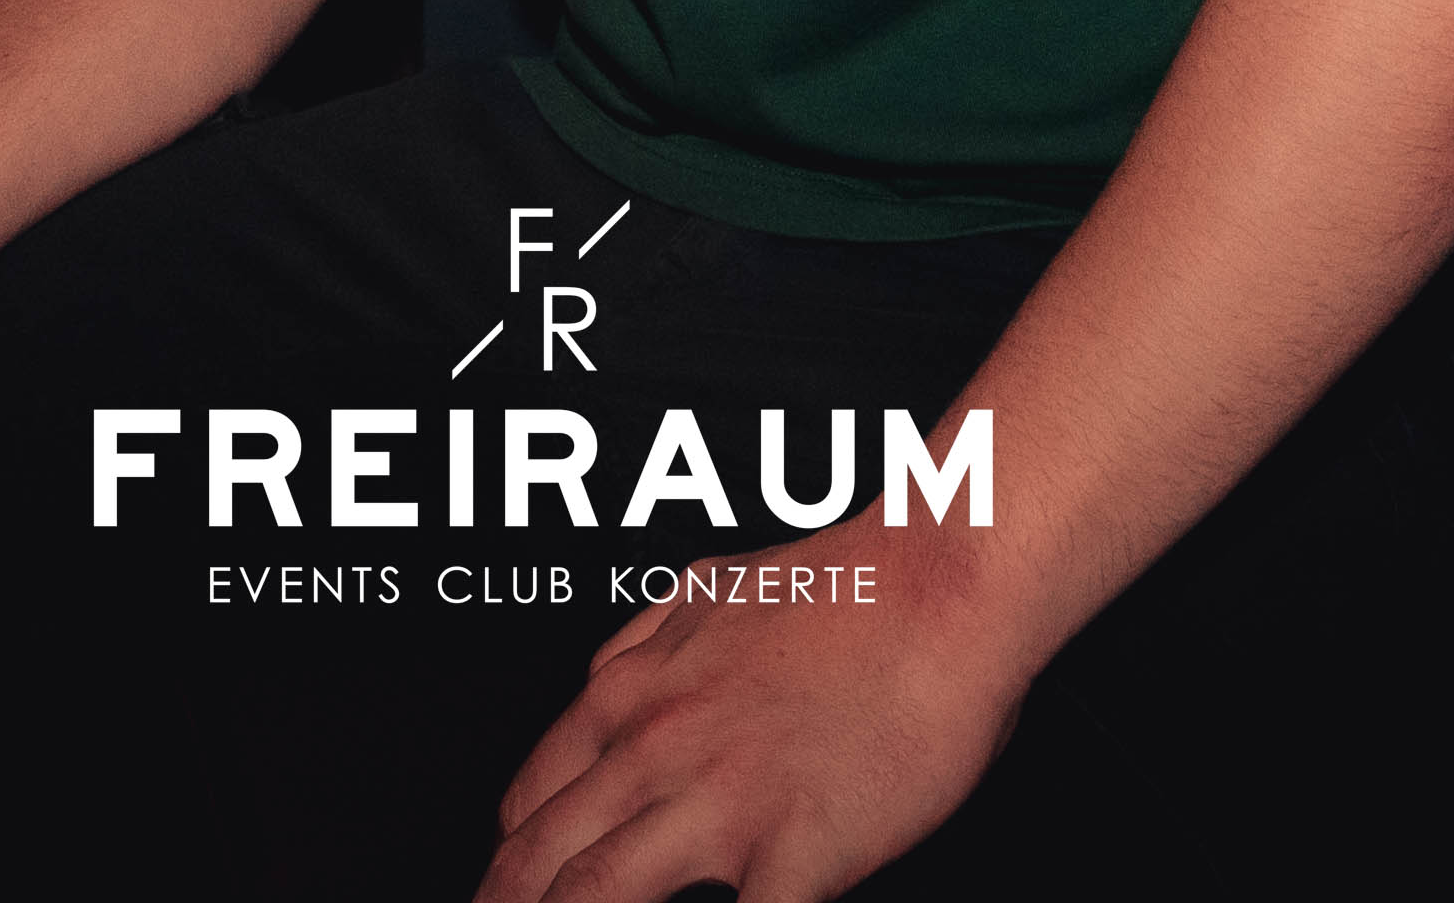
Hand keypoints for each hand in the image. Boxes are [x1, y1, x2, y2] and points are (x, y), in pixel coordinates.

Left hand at [478, 579, 1028, 902]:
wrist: (943, 582)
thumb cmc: (845, 587)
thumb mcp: (705, 591)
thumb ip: (642, 645)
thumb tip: (601, 684)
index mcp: (629, 694)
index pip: (526, 806)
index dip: (510, 869)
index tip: (513, 898)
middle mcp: (655, 749)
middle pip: (537, 864)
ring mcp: (721, 802)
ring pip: (597, 898)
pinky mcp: (796, 846)